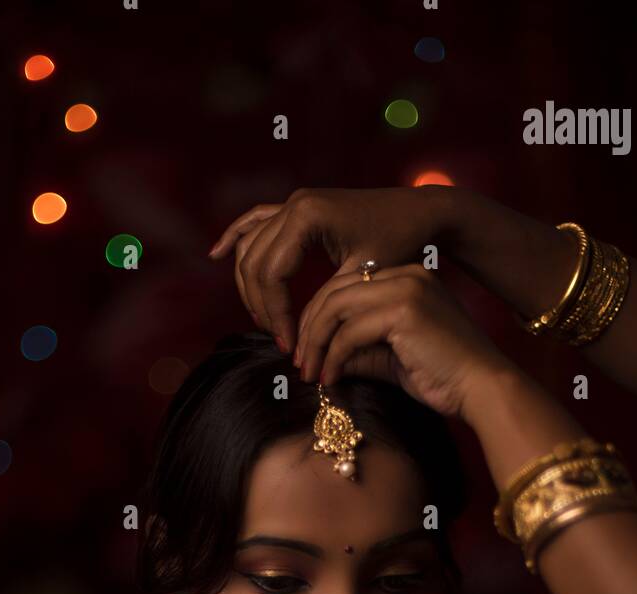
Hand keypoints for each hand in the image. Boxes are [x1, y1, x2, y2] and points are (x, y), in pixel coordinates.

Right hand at [208, 185, 455, 352]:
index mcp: (307, 216)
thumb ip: (327, 303)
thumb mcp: (365, 278)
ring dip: (251, 288)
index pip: (271, 275)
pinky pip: (254, 223)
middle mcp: (293, 203)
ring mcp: (291, 203)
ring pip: (249, 249)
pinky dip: (235, 238)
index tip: (290, 346)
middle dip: (262, 308)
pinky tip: (216, 255)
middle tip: (282, 341)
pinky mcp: (296, 207)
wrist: (421, 212)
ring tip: (268, 323)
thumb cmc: (400, 244)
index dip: (276, 316)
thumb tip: (302, 339)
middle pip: (253, 264)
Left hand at [297, 263, 510, 423]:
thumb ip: (358, 353)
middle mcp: (407, 274)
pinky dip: (332, 356)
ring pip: (337, 306)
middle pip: (336, 290)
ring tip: (309, 372)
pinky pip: (350, 330)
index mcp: (407, 278)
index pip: (347, 286)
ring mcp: (407, 288)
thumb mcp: (391, 361)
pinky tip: (329, 378)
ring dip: (316, 342)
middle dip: (310, 328)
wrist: (484, 389)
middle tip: (299, 363)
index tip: (306, 352)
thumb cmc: (444, 379)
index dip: (319, 318)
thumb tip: (321, 359)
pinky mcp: (405, 310)